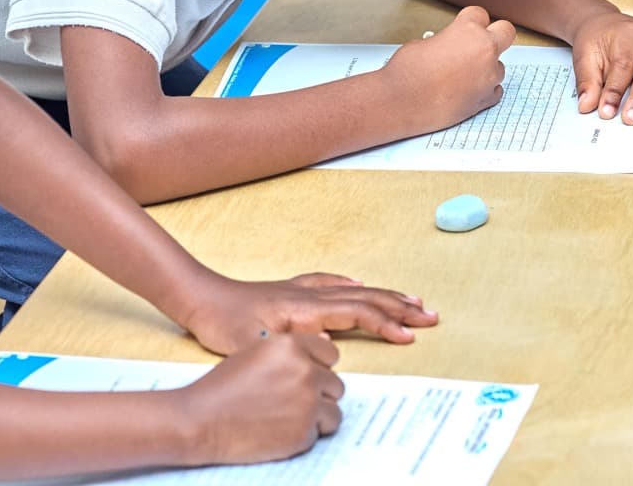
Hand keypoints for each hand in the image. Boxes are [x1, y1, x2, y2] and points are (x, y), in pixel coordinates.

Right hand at [176, 333, 343, 464]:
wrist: (201, 419)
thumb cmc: (223, 386)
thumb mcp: (256, 352)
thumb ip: (292, 348)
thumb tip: (326, 345)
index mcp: (292, 346)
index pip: (330, 355)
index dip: (317, 367)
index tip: (304, 377)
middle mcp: (305, 371)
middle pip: (335, 384)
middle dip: (318, 394)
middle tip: (291, 401)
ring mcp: (307, 403)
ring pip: (333, 411)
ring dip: (317, 416)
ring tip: (288, 417)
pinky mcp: (304, 432)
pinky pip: (319, 433)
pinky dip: (304, 434)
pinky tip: (280, 429)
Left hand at [186, 271, 438, 353]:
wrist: (202, 298)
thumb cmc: (225, 323)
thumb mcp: (255, 344)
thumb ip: (292, 348)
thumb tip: (329, 348)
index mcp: (307, 309)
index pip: (358, 314)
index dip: (386, 324)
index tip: (410, 335)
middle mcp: (311, 294)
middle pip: (366, 298)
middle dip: (400, 307)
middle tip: (431, 315)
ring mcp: (303, 289)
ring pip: (355, 290)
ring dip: (385, 295)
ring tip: (411, 300)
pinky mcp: (292, 290)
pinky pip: (332, 283)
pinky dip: (352, 286)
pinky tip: (358, 284)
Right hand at [379, 6, 511, 136]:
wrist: (400, 103)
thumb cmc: (406, 72)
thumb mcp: (424, 42)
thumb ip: (446, 40)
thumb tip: (450, 46)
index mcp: (468, 31)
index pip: (480, 14)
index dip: (470, 20)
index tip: (464, 27)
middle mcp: (484, 52)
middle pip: (506, 31)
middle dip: (495, 35)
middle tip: (480, 43)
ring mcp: (488, 77)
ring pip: (500, 66)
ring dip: (486, 67)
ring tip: (463, 75)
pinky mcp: (485, 100)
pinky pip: (495, 90)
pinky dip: (484, 89)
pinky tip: (466, 90)